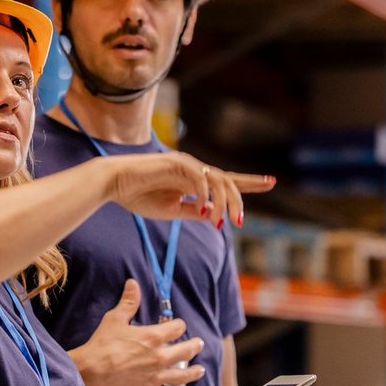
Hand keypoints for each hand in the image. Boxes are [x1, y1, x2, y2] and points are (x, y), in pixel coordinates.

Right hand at [72, 279, 205, 385]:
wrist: (91, 372)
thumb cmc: (102, 344)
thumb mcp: (115, 319)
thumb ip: (128, 302)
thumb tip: (133, 283)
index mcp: (154, 337)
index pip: (177, 328)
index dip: (179, 325)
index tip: (178, 326)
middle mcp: (160, 357)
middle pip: (187, 351)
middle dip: (195, 346)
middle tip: (198, 344)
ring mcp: (157, 376)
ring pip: (184, 375)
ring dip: (194, 372)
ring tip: (199, 370)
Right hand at [99, 153, 274, 227]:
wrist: (114, 184)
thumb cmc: (139, 196)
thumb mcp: (172, 210)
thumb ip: (194, 211)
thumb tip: (215, 216)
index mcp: (194, 179)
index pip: (226, 180)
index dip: (249, 182)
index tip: (271, 181)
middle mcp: (194, 168)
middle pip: (227, 181)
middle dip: (239, 200)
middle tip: (240, 222)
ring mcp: (186, 164)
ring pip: (217, 180)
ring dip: (223, 203)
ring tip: (222, 222)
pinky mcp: (176, 163)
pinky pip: (199, 180)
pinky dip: (204, 196)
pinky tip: (203, 211)